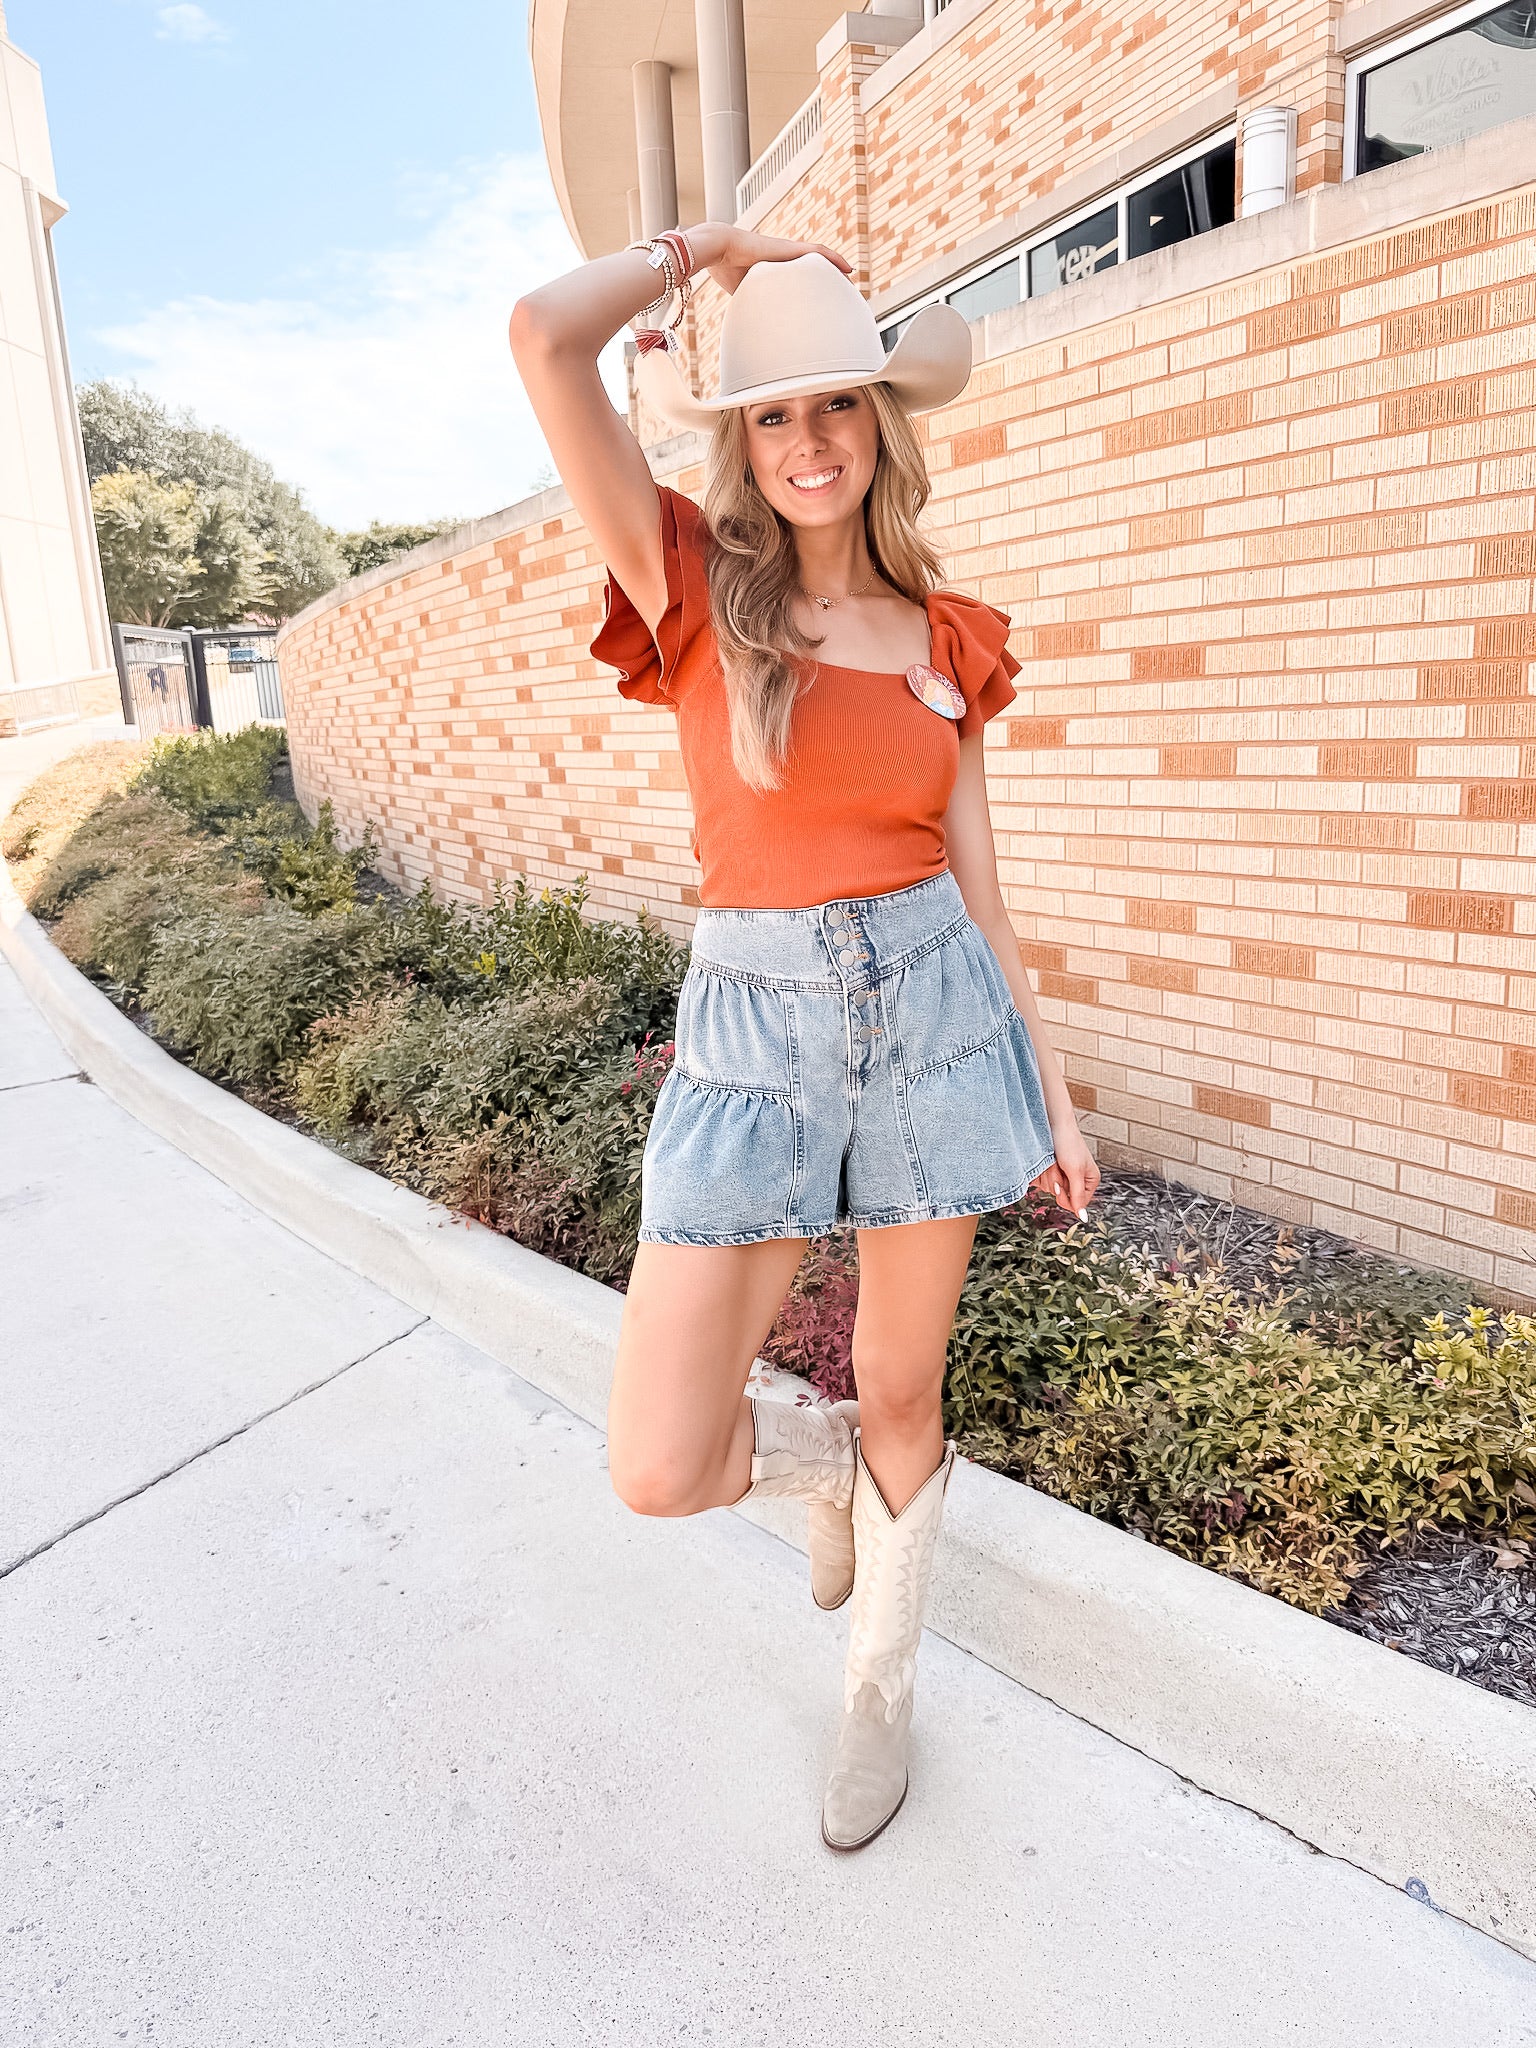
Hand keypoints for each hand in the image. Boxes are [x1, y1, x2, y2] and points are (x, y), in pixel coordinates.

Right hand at [689, 223, 852, 296]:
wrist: (720, 249)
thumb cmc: (725, 269)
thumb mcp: (744, 292)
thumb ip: (754, 304)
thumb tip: (754, 328)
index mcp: (775, 270)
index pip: (801, 280)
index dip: (814, 291)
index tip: (824, 304)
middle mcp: (786, 260)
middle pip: (816, 270)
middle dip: (831, 284)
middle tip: (844, 298)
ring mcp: (790, 252)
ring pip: (823, 260)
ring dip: (839, 272)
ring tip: (852, 285)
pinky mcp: (792, 248)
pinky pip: (821, 252)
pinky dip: (836, 259)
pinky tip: (849, 269)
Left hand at [1030, 1116, 1100, 1220]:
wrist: (1053, 1123)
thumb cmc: (1068, 1143)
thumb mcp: (1075, 1171)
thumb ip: (1078, 1195)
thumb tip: (1084, 1218)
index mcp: (1089, 1181)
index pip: (1076, 1205)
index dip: (1066, 1198)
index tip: (1061, 1186)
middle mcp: (1077, 1180)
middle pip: (1061, 1197)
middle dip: (1056, 1182)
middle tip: (1058, 1165)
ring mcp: (1062, 1175)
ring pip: (1049, 1188)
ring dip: (1048, 1173)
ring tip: (1053, 1158)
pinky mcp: (1050, 1169)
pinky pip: (1040, 1180)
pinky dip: (1041, 1169)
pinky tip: (1046, 1158)